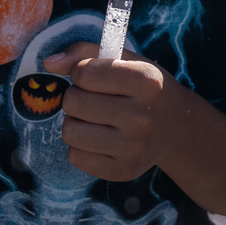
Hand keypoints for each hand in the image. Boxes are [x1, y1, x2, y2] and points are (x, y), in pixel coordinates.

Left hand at [44, 42, 181, 180]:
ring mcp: (134, 148)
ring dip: (75, 121)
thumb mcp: (127, 60)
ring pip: (70, 132)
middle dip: (75, 96)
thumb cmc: (145, 87)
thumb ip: (85, 53)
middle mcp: (143, 117)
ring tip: (94, 118)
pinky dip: (80, 145)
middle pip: (73, 103)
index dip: (80, 72)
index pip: (85, 73)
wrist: (177, 127)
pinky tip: (98, 137)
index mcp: (147, 81)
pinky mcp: (124, 171)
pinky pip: (75, 157)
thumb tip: (49, 62)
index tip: (93, 77)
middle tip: (92, 98)